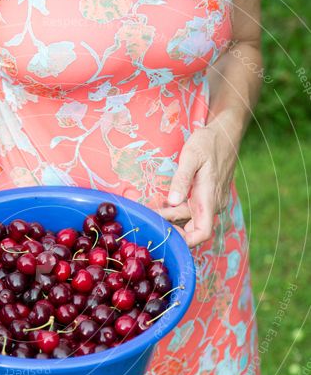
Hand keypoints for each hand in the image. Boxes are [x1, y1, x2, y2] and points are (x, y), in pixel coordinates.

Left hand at [157, 120, 237, 247]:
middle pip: (191, 227)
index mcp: (210, 198)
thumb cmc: (208, 142)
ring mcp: (213, 202)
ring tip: (152, 210)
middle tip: (148, 216)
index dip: (185, 241)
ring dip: (172, 218)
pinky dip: (178, 211)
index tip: (165, 234)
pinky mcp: (209, 197)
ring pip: (191, 219)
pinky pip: (194, 211)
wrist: (226, 133)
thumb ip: (182, 179)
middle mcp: (214, 204)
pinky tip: (164, 204)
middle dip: (170, 225)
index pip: (202, 233)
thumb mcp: (191, 156)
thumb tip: (173, 201)